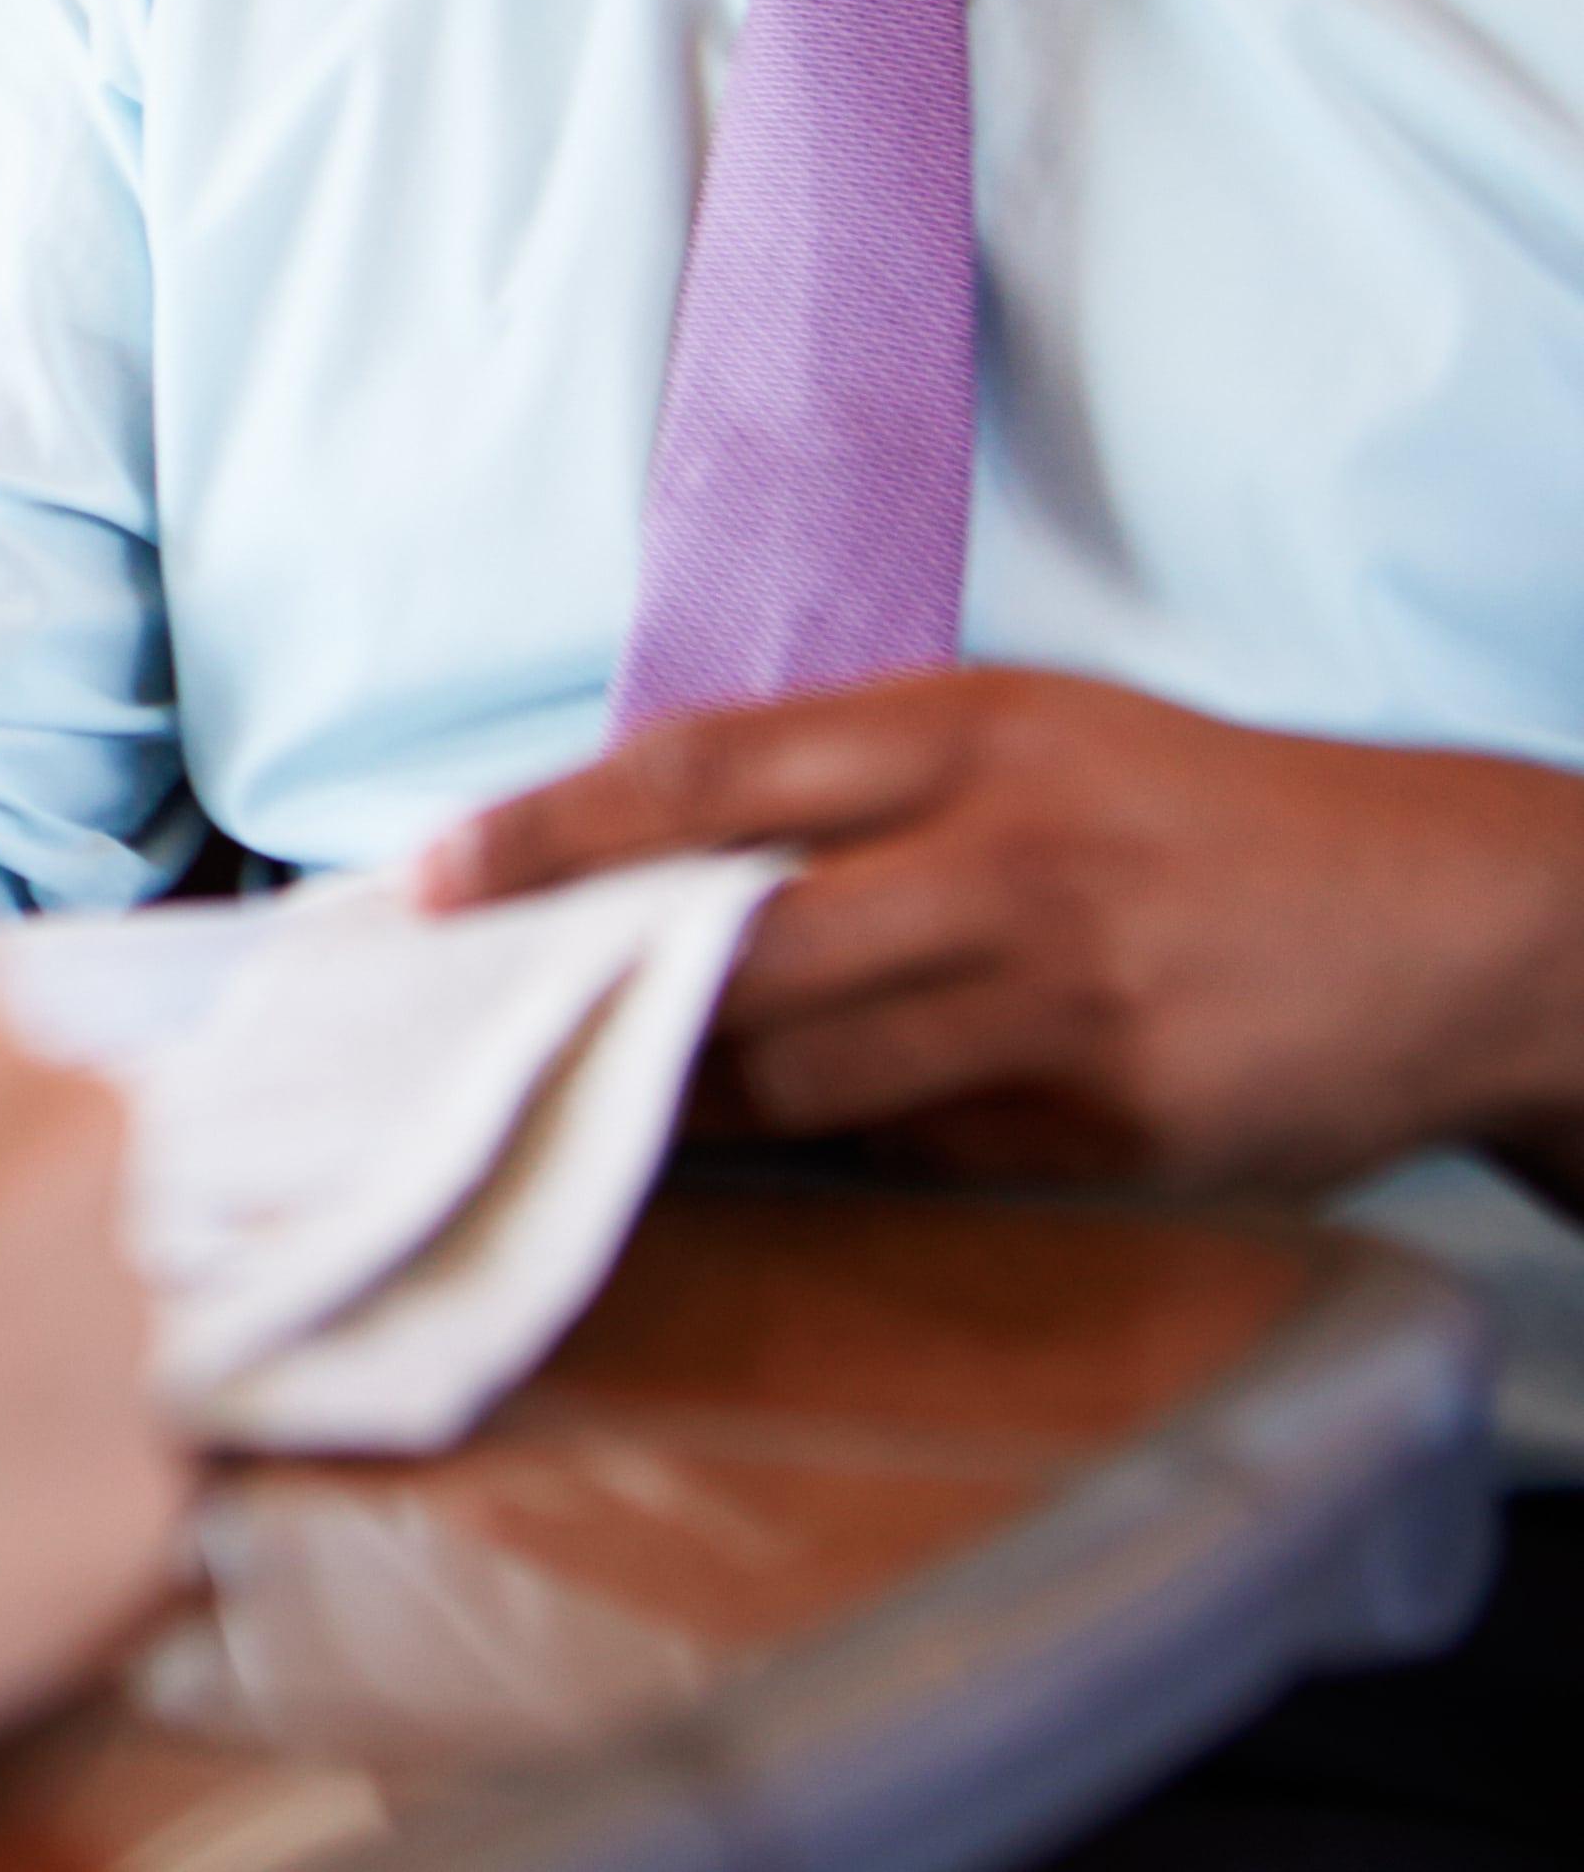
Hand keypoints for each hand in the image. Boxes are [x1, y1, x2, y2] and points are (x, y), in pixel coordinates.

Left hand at [429, 667, 1583, 1195]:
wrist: (1463, 925)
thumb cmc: (1202, 818)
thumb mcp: (1033, 734)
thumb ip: (845, 775)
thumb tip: (630, 838)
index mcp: (973, 735)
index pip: (705, 774)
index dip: (547, 831)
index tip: (424, 882)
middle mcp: (1008, 868)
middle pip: (731, 953)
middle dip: (587, 999)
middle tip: (471, 1028)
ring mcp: (1061, 1015)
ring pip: (802, 1079)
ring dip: (683, 1097)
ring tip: (582, 1095)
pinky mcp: (1107, 1137)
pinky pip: (910, 1154)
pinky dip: (832, 1148)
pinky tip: (779, 1144)